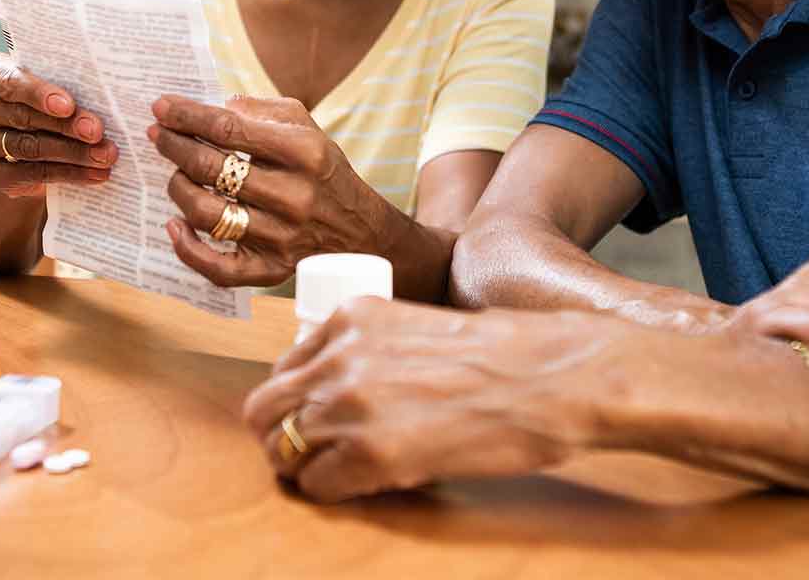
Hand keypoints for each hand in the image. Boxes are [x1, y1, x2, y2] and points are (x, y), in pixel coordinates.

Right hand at [0, 52, 116, 198]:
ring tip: (105, 156)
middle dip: (67, 126)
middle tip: (99, 133)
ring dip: (73, 153)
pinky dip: (66, 174)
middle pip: (23, 117)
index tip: (69, 106)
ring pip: (28, 148)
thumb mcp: (51, 81)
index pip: (9, 81)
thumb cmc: (44, 97)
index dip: (39, 94)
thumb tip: (110, 98)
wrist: (24, 139)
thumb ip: (67, 82)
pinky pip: (29, 175)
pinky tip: (93, 174)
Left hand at [149, 94, 387, 287]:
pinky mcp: (272, 269)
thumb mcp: (307, 127)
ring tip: (175, 174)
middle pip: (211, 168)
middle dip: (174, 146)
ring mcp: (282, 236)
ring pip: (207, 213)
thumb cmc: (323, 170)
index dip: (188, 116)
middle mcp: (293, 194)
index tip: (161, 107)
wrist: (360, 229)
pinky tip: (174, 226)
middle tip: (157, 135)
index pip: (230, 129)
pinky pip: (217, 267)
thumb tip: (216, 107)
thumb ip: (263, 110)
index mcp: (303, 151)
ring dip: (178, 188)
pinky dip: (187, 248)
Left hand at [243, 298, 622, 501]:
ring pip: (281, 448)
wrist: (544, 375)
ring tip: (338, 471)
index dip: (294, 397)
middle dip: (279, 433)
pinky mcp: (370, 454)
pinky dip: (331, 491)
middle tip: (309, 451)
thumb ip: (369, 348)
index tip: (311, 414)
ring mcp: (350, 404)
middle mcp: (340, 355)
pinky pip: (316, 485)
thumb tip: (338, 388)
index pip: (283, 366)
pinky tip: (363, 484)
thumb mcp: (416, 327)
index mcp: (352, 316)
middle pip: (264, 408)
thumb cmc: (498, 353)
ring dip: (304, 465)